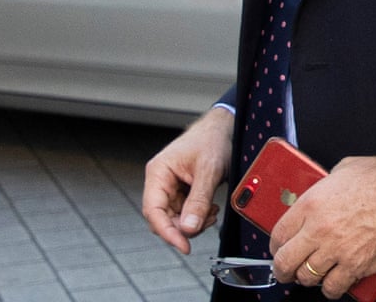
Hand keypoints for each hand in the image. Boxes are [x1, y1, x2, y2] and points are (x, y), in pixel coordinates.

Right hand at [142, 106, 233, 252]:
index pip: (153, 211)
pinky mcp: (181, 192)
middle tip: (208, 221)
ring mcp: (170, 188)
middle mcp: (160, 181)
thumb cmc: (211, 141)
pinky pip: (184, 214)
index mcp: (158, 172)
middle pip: (163, 219)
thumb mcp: (208, 171)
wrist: (222, 129)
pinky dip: (198, 217)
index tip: (184, 246)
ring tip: (212, 212)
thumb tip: (189, 229)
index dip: (167, 232)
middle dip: (185, 227)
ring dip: (194, 223)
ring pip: (175, 219)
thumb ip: (198, 200)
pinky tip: (211, 210)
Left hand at [269, 150, 375, 298]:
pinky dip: (331, 288)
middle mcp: (320, 230)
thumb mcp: (341, 171)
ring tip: (311, 273)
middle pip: (286, 261)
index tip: (278, 247)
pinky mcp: (358, 266)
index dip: (275, 244)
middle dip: (283, 268)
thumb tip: (317, 196)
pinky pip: (334, 288)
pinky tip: (333, 281)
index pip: (278, 234)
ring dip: (307, 277)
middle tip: (286, 268)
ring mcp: (338, 251)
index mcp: (312, 204)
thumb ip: (323, 188)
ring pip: (307, 278)